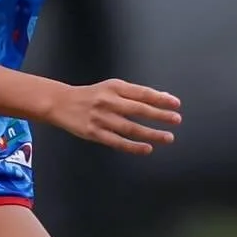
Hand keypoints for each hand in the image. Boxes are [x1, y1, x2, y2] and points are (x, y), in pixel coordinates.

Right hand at [48, 79, 181, 154]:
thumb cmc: (93, 95)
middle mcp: (108, 102)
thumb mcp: (113, 88)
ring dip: (151, 133)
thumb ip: (137, 93)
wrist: (60, 103)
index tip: (176, 104)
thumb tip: (165, 98)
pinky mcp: (94, 133)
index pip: (142, 93)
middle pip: (138, 109)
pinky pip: (117, 141)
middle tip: (176, 120)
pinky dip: (133, 147)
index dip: (160, 99)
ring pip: (130, 128)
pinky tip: (147, 149)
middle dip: (159, 115)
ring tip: (168, 137)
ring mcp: (101, 118)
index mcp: (115, 88)